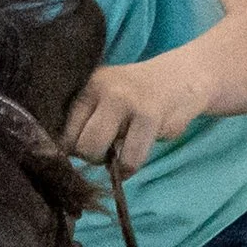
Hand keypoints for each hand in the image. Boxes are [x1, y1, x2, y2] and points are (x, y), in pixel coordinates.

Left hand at [63, 56, 202, 176]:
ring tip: (120, 155)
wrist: (183, 78)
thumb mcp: (109, 98)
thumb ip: (87, 119)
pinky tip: (131, 163)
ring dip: (109, 164)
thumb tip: (64, 155)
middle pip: (77, 142)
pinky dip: (129, 169)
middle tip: (105, 153)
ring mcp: (124, 100)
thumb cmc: (142, 97)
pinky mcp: (148, 115)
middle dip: (89, 157)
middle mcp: (101, 88)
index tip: (86, 151)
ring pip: (96, 150)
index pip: (62, 127)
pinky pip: (129, 158)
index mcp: (87, 85)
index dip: (70, 149)